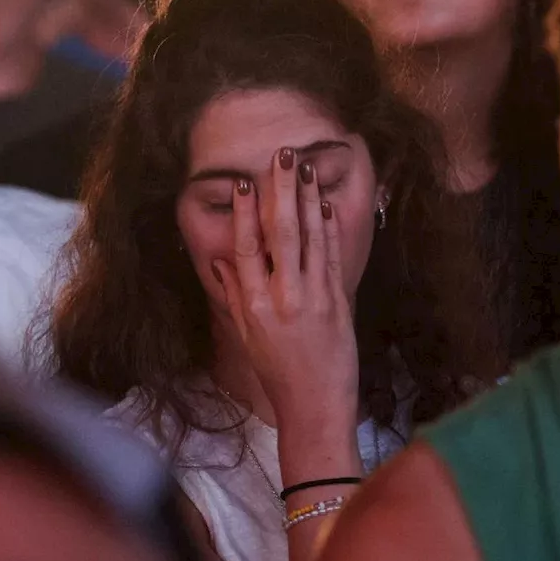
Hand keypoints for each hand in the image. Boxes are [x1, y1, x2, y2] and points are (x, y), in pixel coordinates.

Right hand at [213, 147, 360, 434]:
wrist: (314, 405)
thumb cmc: (277, 372)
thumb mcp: (246, 334)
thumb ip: (235, 294)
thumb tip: (221, 260)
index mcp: (253, 305)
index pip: (246, 247)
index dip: (245, 212)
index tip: (246, 182)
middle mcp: (281, 297)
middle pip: (280, 232)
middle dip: (281, 190)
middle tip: (283, 156)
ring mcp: (312, 298)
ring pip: (310, 237)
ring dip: (308, 199)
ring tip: (306, 167)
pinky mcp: (338, 302)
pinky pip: (332, 256)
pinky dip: (330, 228)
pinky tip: (325, 204)